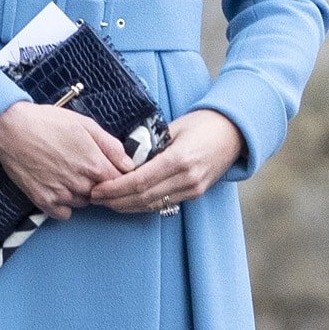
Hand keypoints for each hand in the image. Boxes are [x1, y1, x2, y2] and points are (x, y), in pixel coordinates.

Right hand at [0, 100, 136, 220]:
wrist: (11, 129)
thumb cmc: (48, 122)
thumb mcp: (85, 125)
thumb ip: (111, 146)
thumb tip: (129, 164)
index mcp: (95, 164)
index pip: (120, 182)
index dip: (116, 175)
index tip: (106, 167)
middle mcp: (81, 184)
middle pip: (102, 194)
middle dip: (97, 183)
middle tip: (80, 165)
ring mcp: (62, 195)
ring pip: (83, 203)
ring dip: (80, 192)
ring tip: (65, 171)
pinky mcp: (45, 202)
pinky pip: (65, 213)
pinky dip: (63, 204)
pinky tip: (56, 185)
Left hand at [86, 109, 245, 212]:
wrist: (234, 132)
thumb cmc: (203, 123)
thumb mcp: (173, 128)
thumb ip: (150, 146)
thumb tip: (124, 158)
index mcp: (179, 159)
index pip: (140, 181)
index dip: (115, 188)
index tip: (97, 189)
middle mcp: (187, 178)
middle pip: (143, 198)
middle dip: (115, 200)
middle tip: (94, 197)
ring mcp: (193, 188)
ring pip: (152, 205)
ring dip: (127, 206)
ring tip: (106, 202)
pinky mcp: (195, 193)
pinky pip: (164, 203)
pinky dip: (143, 204)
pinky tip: (127, 201)